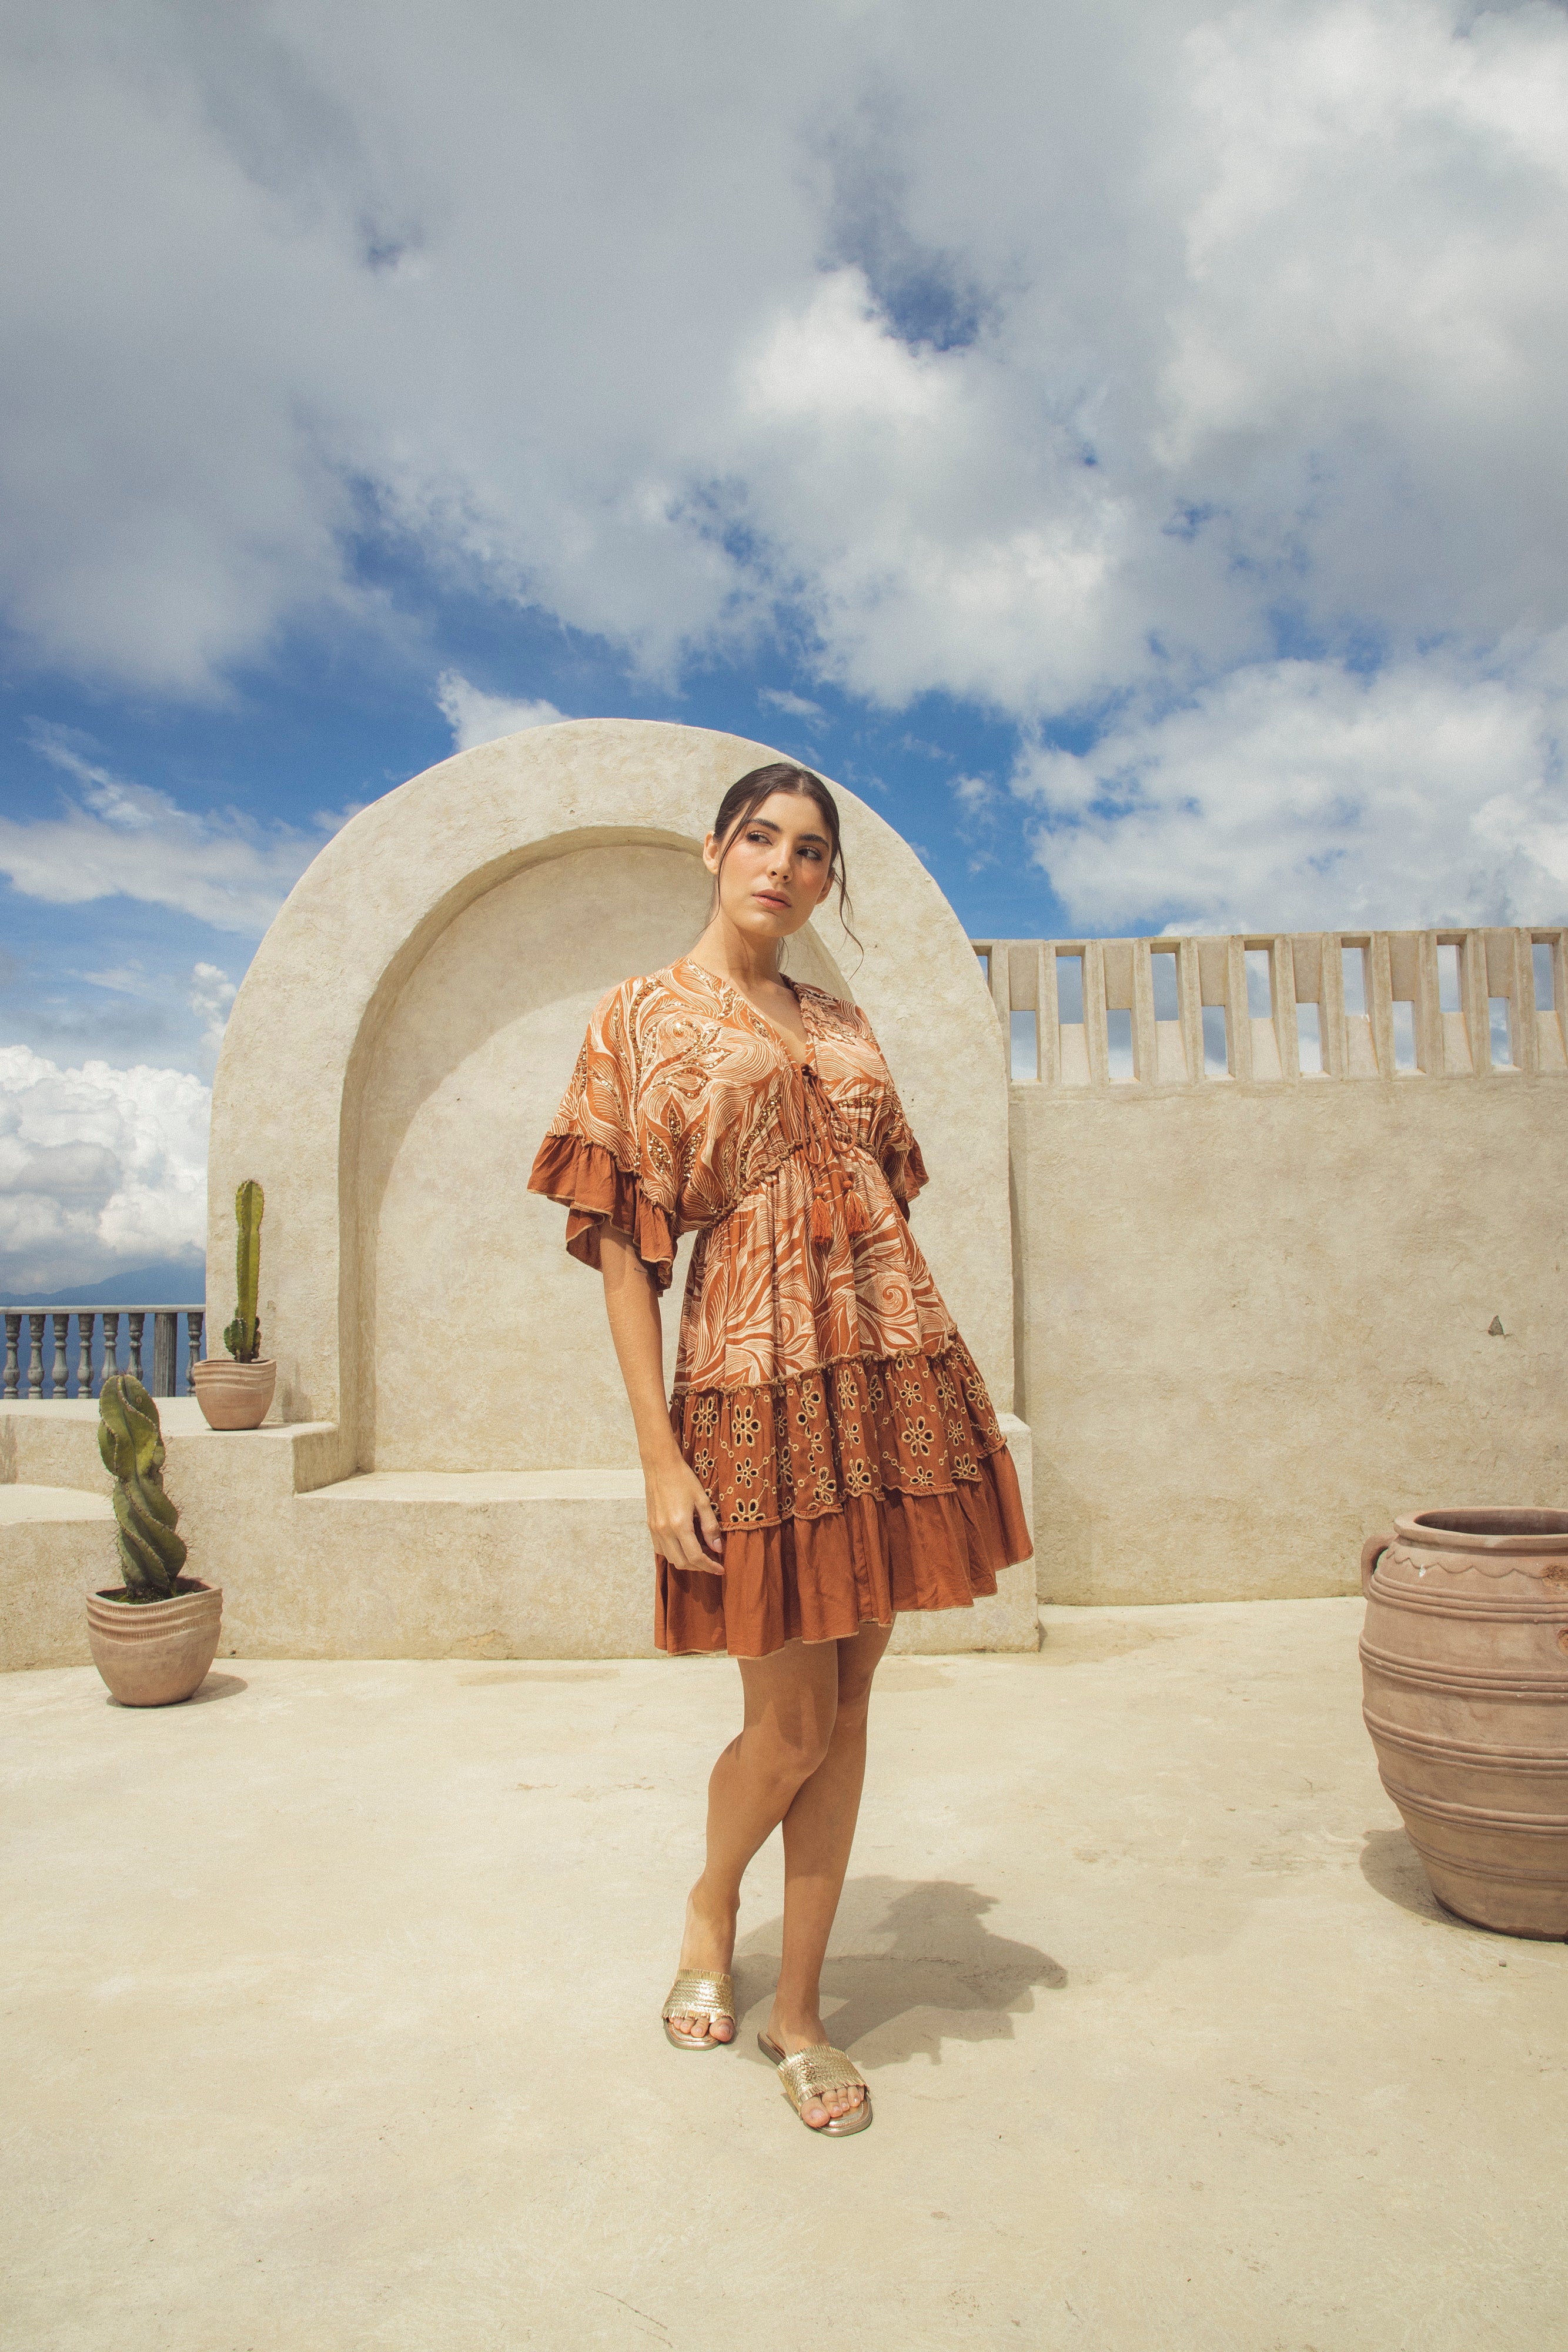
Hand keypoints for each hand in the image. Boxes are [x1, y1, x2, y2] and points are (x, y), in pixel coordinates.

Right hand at [644, 1452, 723, 1571]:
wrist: (660, 1465)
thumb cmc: (683, 1479)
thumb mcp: (702, 1501)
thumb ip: (710, 1526)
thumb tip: (718, 1548)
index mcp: (680, 1525)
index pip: (695, 1557)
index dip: (710, 1566)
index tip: (720, 1569)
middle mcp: (664, 1531)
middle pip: (682, 1562)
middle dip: (699, 1567)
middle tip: (713, 1562)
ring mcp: (655, 1529)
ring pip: (670, 1558)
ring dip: (686, 1561)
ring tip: (700, 1553)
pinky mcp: (650, 1526)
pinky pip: (660, 1549)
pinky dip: (673, 1553)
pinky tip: (684, 1545)